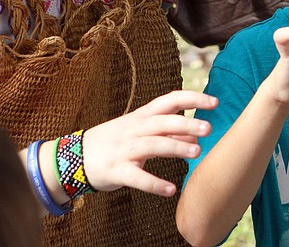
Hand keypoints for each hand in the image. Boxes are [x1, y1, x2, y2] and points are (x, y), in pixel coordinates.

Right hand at [82, 90, 217, 196]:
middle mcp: (134, 129)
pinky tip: (171, 190)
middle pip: (163, 121)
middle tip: (209, 128)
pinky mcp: (116, 171)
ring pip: (152, 145)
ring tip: (197, 153)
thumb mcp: (141, 131)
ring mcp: (124, 149)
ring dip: (175, 147)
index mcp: (143, 116)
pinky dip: (153, 184)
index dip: (193, 99)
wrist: (73, 157)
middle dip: (187, 123)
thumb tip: (197, 134)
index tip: (215, 102)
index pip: (170, 100)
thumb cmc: (115, 142)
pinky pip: (136, 177)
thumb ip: (170, 133)